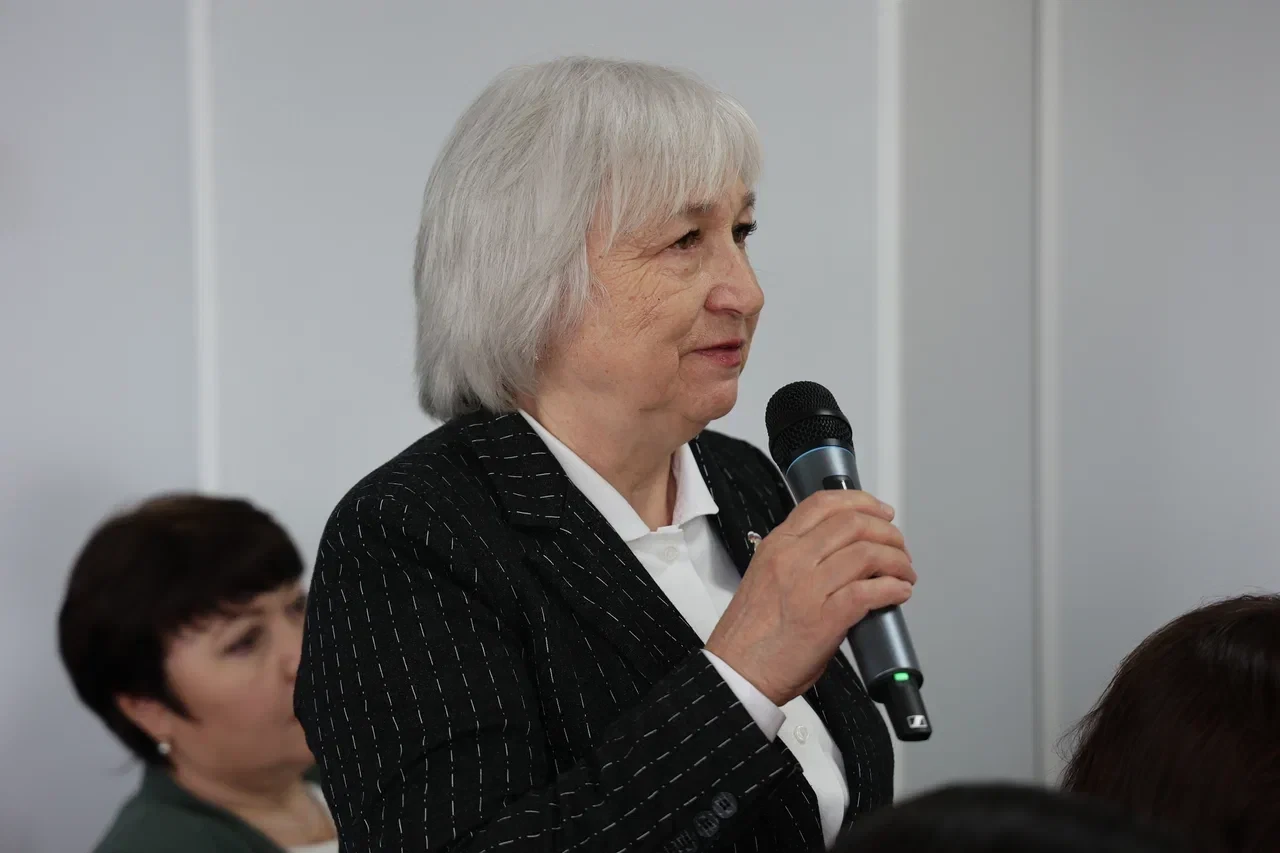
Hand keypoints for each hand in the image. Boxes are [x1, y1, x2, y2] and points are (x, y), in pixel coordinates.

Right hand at [705, 490, 914, 705]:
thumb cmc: (750, 633)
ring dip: (897, 561)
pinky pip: (870, 592)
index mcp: (777, 545)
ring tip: (905, 573)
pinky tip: (899, 593)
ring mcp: (808, 587)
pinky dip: (893, 588)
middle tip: (899, 547)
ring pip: (867, 554)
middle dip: (888, 533)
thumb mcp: (767, 576)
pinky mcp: (825, 618)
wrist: (737, 670)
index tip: (881, 512)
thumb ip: (800, 559)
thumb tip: (844, 557)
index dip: (862, 502)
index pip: (824, 504)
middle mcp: (793, 559)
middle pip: (853, 524)